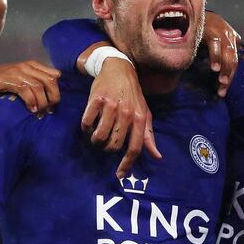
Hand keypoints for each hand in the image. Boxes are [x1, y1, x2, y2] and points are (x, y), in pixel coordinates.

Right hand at [0, 61, 60, 115]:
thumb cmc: (2, 83)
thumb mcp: (21, 80)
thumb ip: (35, 83)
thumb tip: (52, 97)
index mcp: (32, 65)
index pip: (54, 75)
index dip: (57, 91)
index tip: (54, 105)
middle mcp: (27, 66)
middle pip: (50, 80)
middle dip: (53, 97)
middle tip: (49, 110)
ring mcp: (18, 72)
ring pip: (39, 87)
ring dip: (42, 102)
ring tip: (39, 113)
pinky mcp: (9, 79)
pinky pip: (26, 90)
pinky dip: (31, 102)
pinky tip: (31, 110)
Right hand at [81, 57, 161, 177]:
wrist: (119, 68)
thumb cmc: (132, 94)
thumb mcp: (144, 112)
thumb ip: (148, 135)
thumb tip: (157, 156)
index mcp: (139, 118)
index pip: (135, 147)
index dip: (127, 163)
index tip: (120, 175)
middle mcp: (126, 113)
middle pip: (115, 145)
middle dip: (108, 149)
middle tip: (106, 143)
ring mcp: (111, 106)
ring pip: (100, 136)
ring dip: (96, 140)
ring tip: (96, 135)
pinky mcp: (96, 99)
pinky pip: (87, 122)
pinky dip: (86, 128)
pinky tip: (89, 125)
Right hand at [204, 11, 240, 96]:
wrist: (196, 7)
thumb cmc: (205, 22)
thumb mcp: (217, 32)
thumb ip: (225, 41)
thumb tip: (235, 46)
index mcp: (231, 39)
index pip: (234, 60)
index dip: (230, 75)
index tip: (223, 89)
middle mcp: (229, 36)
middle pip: (233, 59)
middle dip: (229, 75)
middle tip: (223, 89)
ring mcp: (222, 33)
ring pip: (227, 54)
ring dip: (225, 69)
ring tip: (222, 82)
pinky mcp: (212, 31)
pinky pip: (216, 46)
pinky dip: (216, 57)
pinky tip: (214, 68)